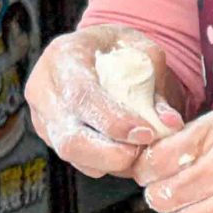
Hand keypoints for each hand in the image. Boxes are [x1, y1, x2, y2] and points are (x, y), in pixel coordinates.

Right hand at [26, 27, 182, 177]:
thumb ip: (156, 84)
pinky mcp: (49, 135)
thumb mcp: (141, 51)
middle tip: (140, 153)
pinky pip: (76, 160)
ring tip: (137, 152)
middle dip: (109, 154)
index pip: (81, 95)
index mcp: (63, 55)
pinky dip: (104, 163)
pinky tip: (124, 152)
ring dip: (108, 162)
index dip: (113, 120)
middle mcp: (43, 88)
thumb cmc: (118, 49)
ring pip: (70, 154)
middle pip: (69, 137)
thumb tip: (170, 123)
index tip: (145, 133)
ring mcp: (42, 116)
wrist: (94, 51)